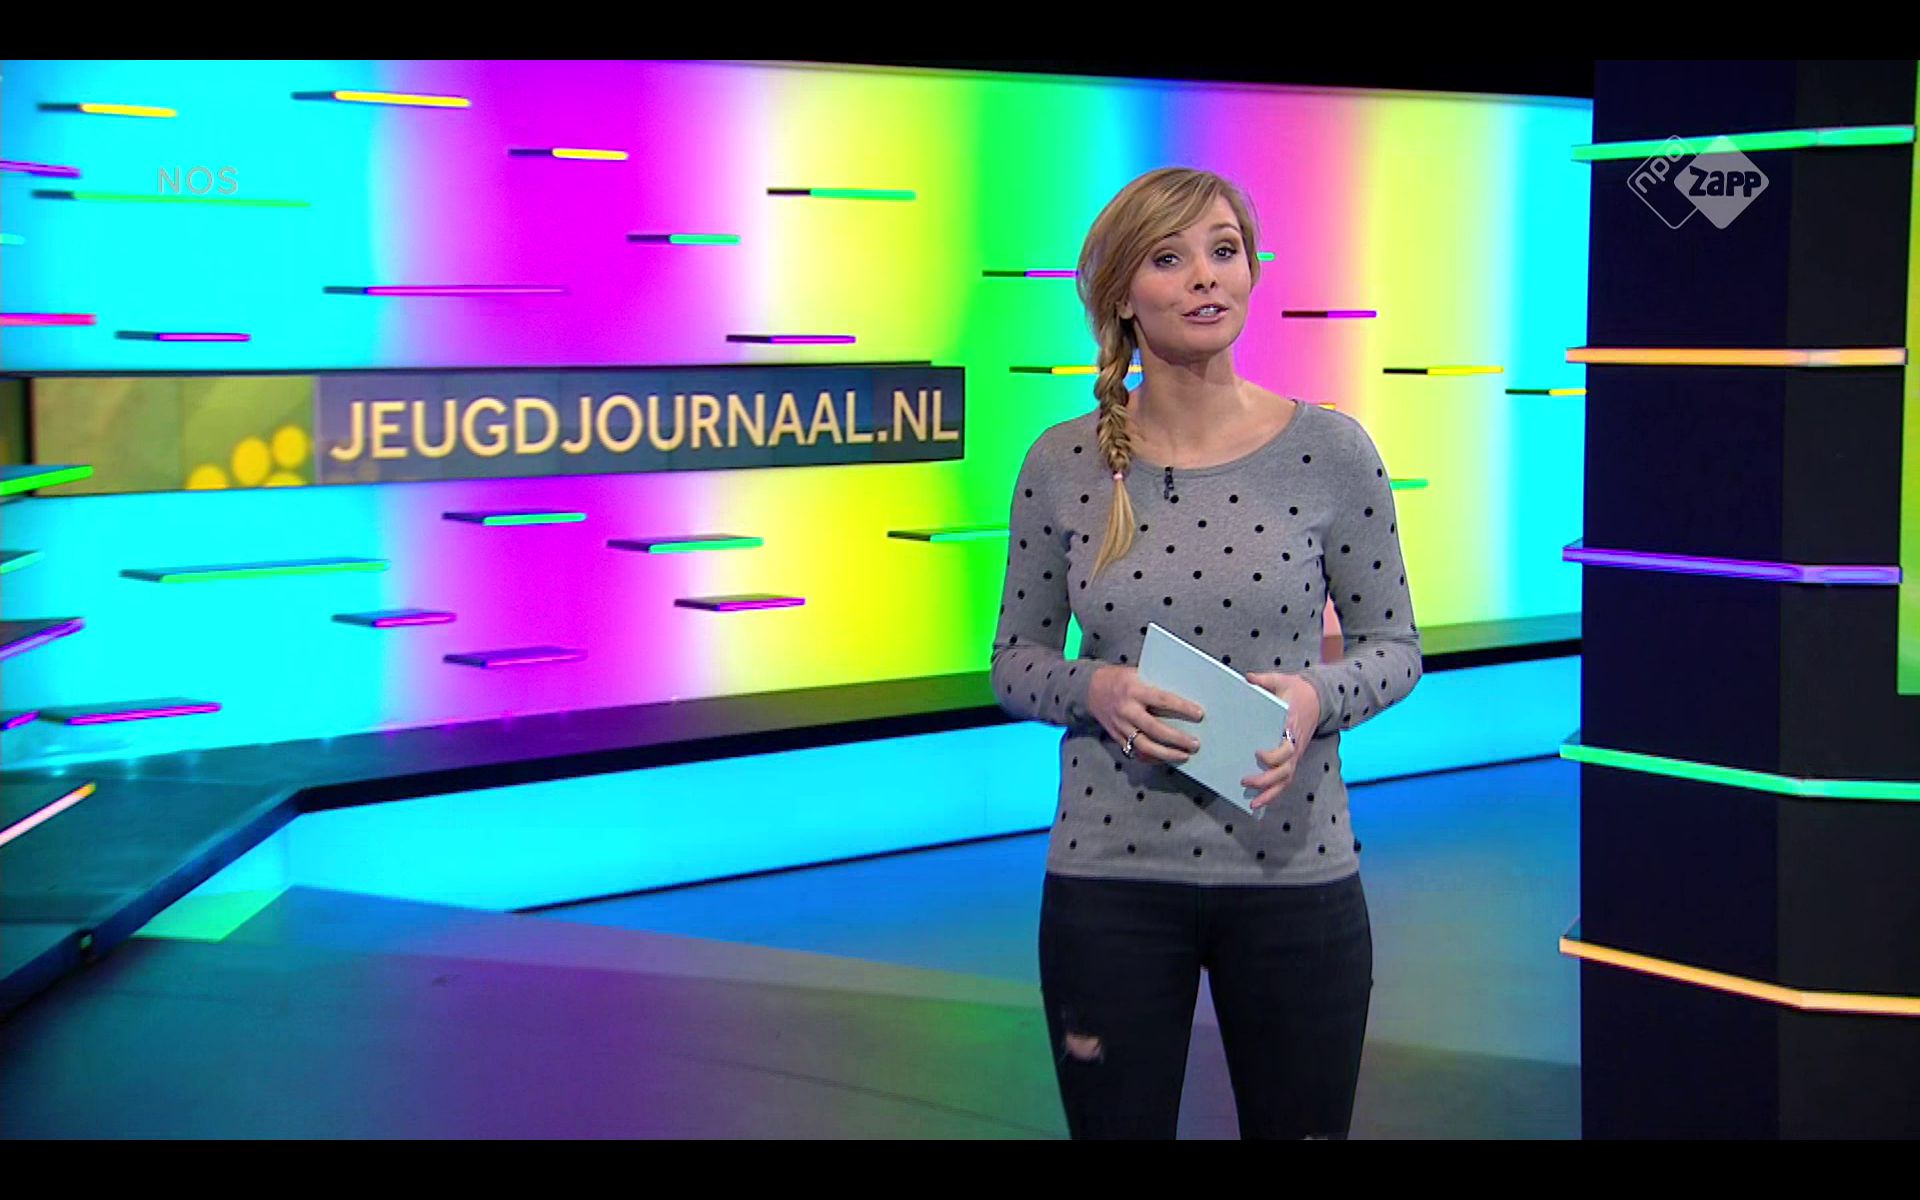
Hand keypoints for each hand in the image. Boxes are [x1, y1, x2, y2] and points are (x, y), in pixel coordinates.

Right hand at [1088, 665, 1203, 763]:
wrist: (1090, 688)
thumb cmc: (1120, 679)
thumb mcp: (1138, 673)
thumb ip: (1157, 685)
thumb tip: (1186, 695)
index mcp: (1134, 690)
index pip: (1162, 700)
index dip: (1182, 708)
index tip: (1199, 714)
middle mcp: (1127, 710)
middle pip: (1155, 729)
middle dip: (1176, 739)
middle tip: (1195, 744)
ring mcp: (1120, 726)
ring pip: (1145, 745)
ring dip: (1166, 754)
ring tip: (1184, 756)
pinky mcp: (1116, 737)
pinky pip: (1135, 752)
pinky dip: (1151, 758)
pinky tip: (1165, 759)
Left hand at [1238, 671, 1321, 809]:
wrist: (1317, 697)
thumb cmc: (1296, 689)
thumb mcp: (1281, 679)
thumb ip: (1264, 680)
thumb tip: (1248, 678)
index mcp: (1291, 727)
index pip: (1287, 748)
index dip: (1273, 755)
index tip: (1257, 754)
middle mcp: (1295, 745)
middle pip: (1285, 770)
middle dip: (1266, 779)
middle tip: (1245, 780)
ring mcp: (1295, 754)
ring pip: (1286, 780)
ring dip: (1270, 793)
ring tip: (1252, 802)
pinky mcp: (1293, 759)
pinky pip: (1285, 780)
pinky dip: (1274, 793)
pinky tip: (1259, 801)